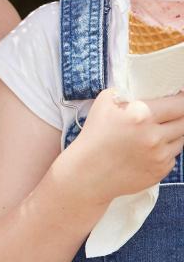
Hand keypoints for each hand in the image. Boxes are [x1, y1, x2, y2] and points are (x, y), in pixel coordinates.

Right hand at [68, 88, 183, 200]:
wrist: (87, 173)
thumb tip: (148, 88)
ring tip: (157, 131)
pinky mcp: (161, 171)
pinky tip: (149, 149)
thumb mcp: (104, 103)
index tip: (180, 97)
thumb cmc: (94, 135)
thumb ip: (128, 91)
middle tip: (171, 113)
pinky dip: (165, 150)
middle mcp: (154, 136)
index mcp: (142, 115)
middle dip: (180, 115)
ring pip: (182, 138)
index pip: (179, 103)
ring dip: (174, 133)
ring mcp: (159, 155)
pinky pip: (173, 155)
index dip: (182, 99)